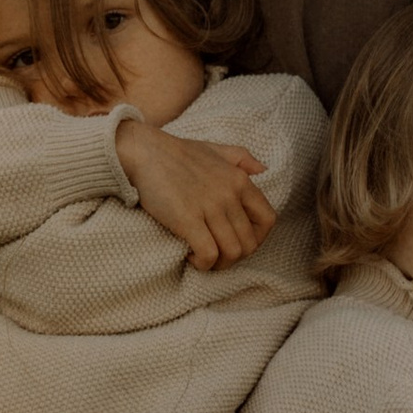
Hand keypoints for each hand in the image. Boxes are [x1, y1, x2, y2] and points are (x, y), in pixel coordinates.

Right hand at [114, 115, 275, 270]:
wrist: (145, 151)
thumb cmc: (178, 153)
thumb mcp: (216, 149)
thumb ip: (243, 158)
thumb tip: (264, 170)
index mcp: (240, 180)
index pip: (268, 219)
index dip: (258, 238)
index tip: (239, 241)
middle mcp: (229, 194)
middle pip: (249, 243)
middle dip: (235, 256)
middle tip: (216, 253)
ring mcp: (210, 207)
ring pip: (232, 253)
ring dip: (219, 263)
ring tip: (203, 256)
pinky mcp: (188, 220)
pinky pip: (209, 254)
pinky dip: (203, 263)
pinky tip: (191, 255)